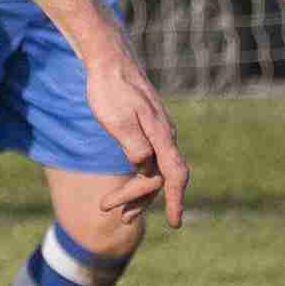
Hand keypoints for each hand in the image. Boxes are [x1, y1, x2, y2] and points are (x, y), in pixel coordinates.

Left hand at [84, 45, 189, 228]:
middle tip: (114, 212)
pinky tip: (128, 190)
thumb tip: (144, 167)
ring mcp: (158, 134)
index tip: (174, 222)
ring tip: (119, 213)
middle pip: (161, 177)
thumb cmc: (110, 90)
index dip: (174, 200)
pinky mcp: (148, 131)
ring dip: (138, 194)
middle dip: (141, 198)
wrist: (110, 63)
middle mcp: (164, 136)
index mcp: (160, 135)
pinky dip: (138, 178)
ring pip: (155, 172)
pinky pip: (149, 161)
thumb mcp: (117, 119)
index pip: (173, 175)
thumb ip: (134, 145)